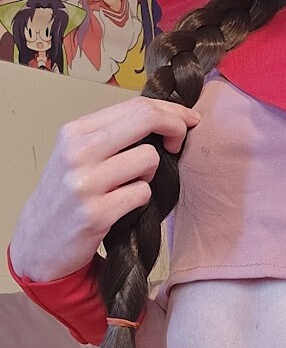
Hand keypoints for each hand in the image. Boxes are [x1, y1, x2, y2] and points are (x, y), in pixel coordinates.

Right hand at [8, 98, 200, 281]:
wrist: (38, 241)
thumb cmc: (66, 195)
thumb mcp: (77, 154)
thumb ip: (112, 134)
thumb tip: (163, 117)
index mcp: (75, 132)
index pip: (135, 106)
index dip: (169, 110)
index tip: (186, 119)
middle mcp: (77, 152)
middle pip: (145, 119)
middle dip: (175, 126)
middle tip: (179, 143)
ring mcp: (85, 183)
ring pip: (149, 158)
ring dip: (151, 174)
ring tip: (132, 185)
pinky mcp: (96, 213)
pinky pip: (143, 194)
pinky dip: (142, 200)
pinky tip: (124, 206)